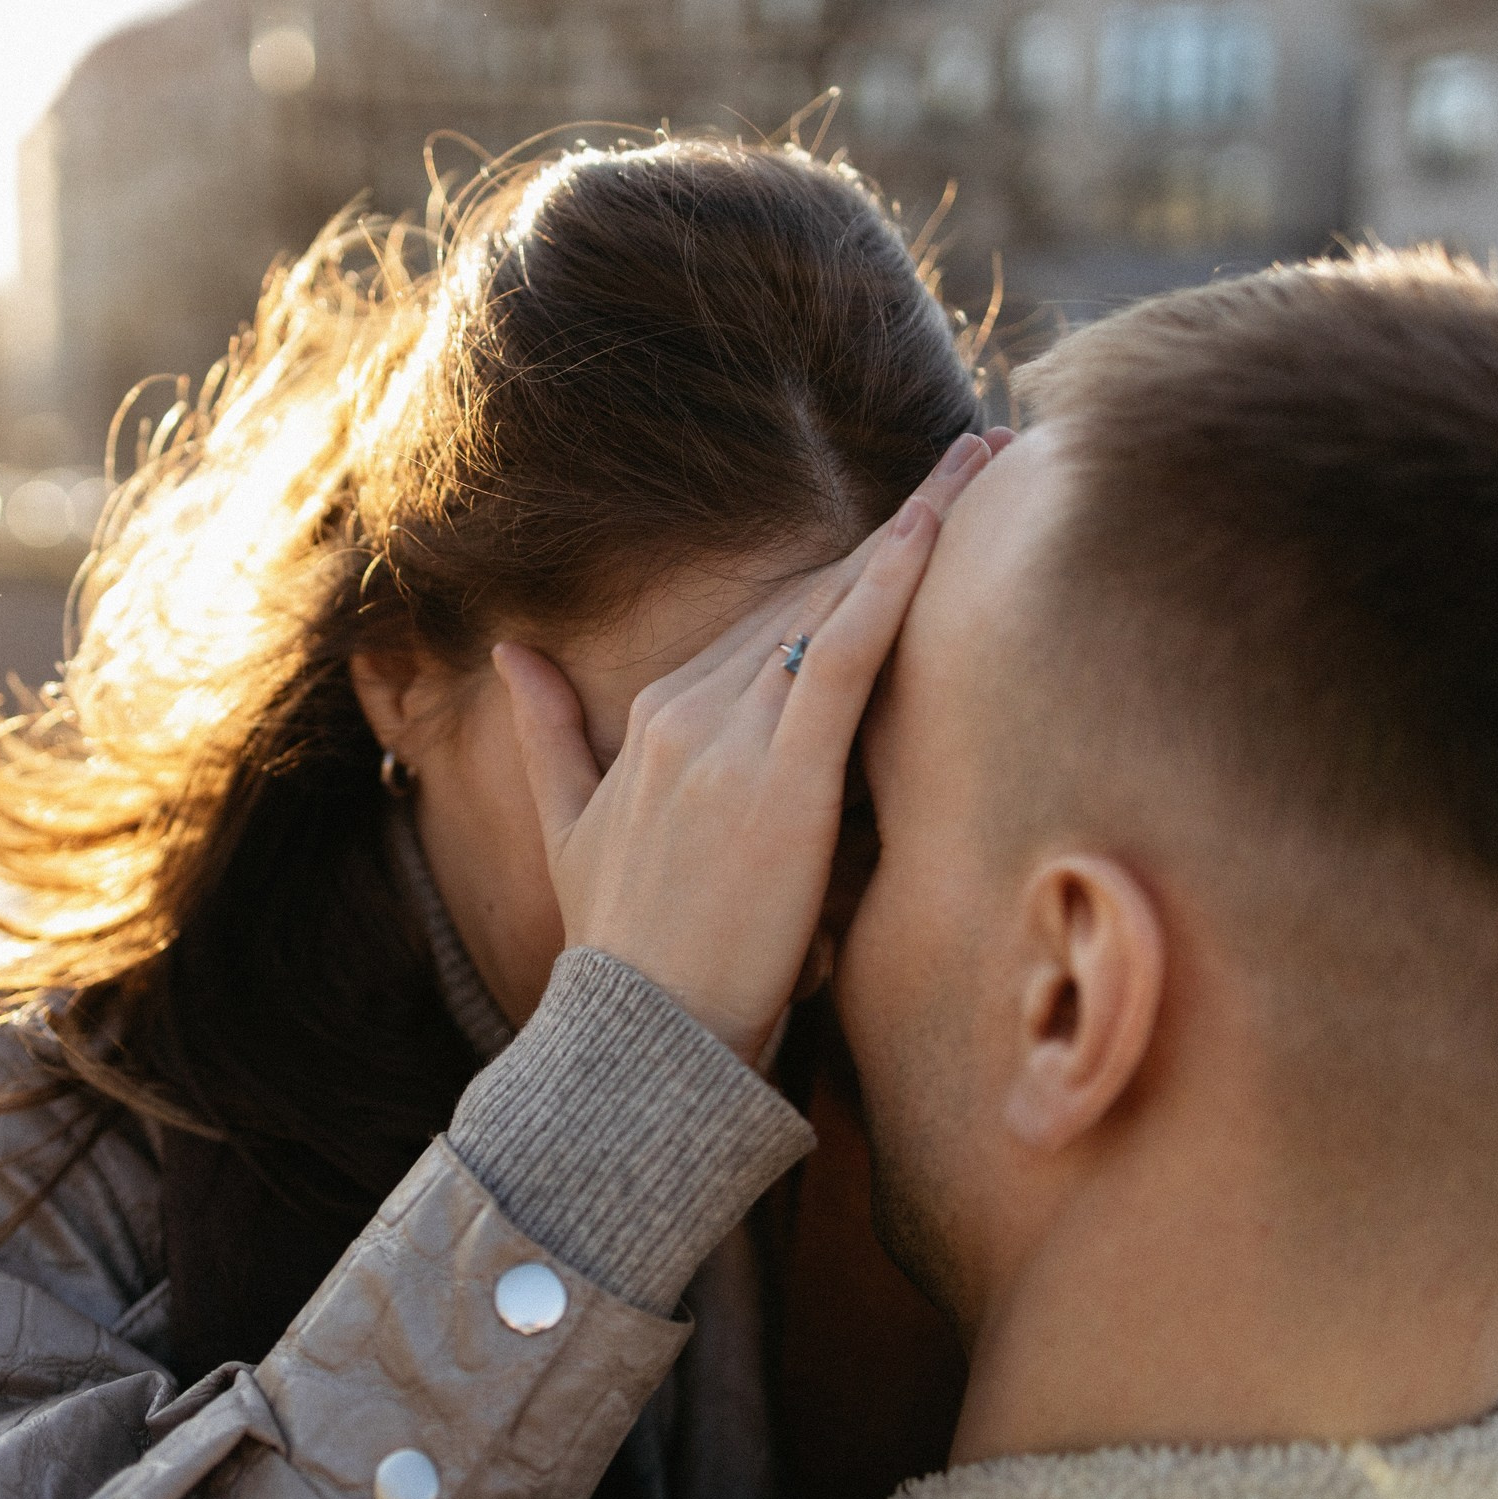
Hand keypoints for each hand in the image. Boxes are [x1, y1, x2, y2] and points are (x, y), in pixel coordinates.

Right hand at [493, 436, 1000, 1064]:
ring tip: (987, 463)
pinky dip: (889, 587)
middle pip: (808, 598)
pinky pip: (841, 657)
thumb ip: (547, 731)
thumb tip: (510, 655)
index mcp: (656, 716)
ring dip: (920, 528)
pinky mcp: (783, 781)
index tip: (916, 517)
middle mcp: (692, 711)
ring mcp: (734, 741)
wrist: (640, 1038)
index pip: (765, 623)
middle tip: (978, 460)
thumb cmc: (622, 946)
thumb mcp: (568, 826)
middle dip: (899, 528)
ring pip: (833, 608)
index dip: (846, 569)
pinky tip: (937, 530)